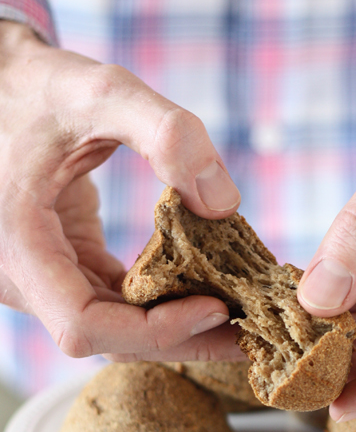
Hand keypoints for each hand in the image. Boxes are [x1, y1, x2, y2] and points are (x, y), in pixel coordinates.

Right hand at [0, 21, 244, 362]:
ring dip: (183, 330)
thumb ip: (163, 131)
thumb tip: (224, 203)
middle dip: (185, 339)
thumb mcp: (98, 92)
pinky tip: (213, 292)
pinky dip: (168, 306)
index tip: (215, 307)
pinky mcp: (73, 276)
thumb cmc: (40, 90)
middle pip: (112, 340)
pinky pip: (122, 309)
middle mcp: (27, 281)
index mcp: (19, 247)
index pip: (84, 324)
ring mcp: (48, 285)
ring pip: (120, 333)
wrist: (4, 93)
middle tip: (254, 336)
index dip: (153, 329)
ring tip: (244, 320)